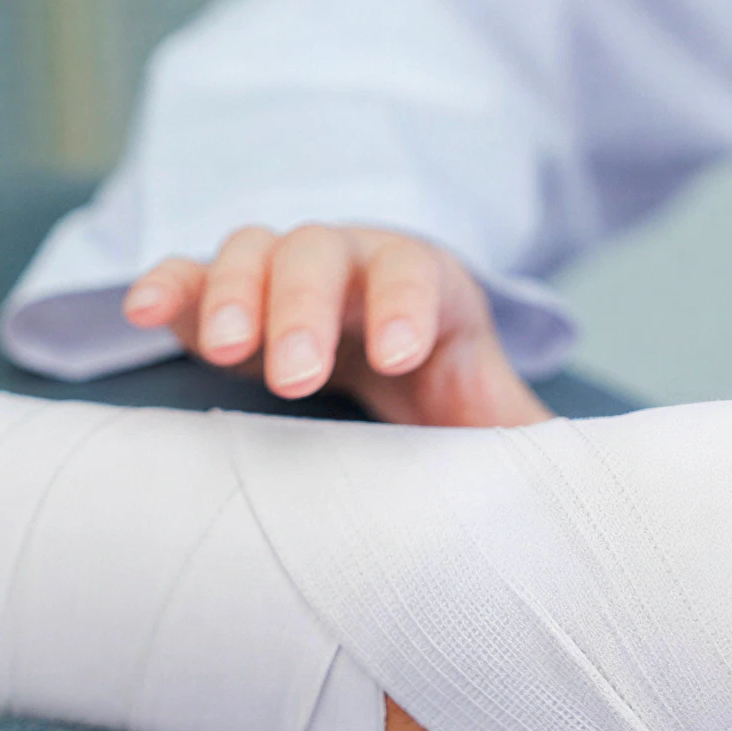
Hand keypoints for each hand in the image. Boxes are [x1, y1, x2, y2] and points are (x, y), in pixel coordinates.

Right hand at [122, 224, 549, 427]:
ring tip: (224, 352)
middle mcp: (351, 262)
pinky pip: (190, 277)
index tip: (400, 353)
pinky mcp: (224, 293)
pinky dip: (167, 287)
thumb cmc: (441, 387)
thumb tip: (591, 477)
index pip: (417, 276)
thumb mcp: (485, 408)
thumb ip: (522, 434)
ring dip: (234, 295)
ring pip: (253, 253)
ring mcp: (282, 271)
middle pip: (323, 258)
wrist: (391, 353)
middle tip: (291, 372)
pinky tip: (140, 313)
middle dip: (306, 309)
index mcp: (428, 285)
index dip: (406, 305)